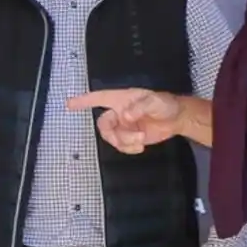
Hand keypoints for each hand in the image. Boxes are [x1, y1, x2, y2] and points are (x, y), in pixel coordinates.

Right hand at [67, 88, 182, 153]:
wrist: (177, 119)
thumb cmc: (165, 104)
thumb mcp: (154, 102)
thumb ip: (139, 107)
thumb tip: (124, 116)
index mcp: (121, 99)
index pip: (98, 98)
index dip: (83, 101)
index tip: (69, 104)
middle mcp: (119, 112)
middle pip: (103, 125)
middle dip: (115, 134)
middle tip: (135, 137)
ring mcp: (123, 126)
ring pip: (112, 137)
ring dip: (125, 142)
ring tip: (141, 140)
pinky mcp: (130, 137)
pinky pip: (121, 146)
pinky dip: (129, 148)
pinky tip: (141, 146)